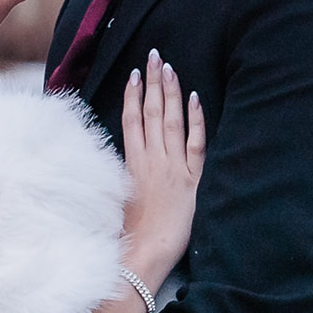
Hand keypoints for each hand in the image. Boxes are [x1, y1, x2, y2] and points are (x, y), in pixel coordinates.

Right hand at [120, 48, 205, 288]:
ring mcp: (173, 168)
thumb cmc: (127, 236)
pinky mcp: (192, 181)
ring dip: (170, 92)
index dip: (132, 95)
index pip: (130, 120)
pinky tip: (195, 99)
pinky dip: (196, 120)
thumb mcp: (117, 200)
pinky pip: (196, 144)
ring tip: (169, 68)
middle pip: (150, 113)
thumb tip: (119, 163)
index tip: (134, 74)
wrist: (143, 256)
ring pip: (170, 121)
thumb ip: (121, 177)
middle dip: (152, 82)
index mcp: (131, 165)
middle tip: (154, 56)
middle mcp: (151, 161)